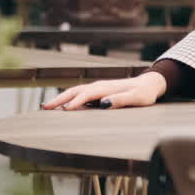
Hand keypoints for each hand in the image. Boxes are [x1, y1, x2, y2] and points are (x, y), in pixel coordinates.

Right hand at [43, 71, 167, 110]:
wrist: (150, 83)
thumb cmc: (144, 93)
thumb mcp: (136, 98)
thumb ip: (121, 100)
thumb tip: (104, 104)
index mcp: (106, 88)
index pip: (87, 95)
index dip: (76, 102)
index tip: (64, 111)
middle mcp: (99, 86)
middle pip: (75, 91)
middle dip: (59, 99)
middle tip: (44, 108)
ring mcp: (98, 88)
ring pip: (75, 92)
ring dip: (61, 98)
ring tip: (47, 107)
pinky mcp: (99, 91)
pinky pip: (80, 94)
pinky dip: (69, 98)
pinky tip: (63, 105)